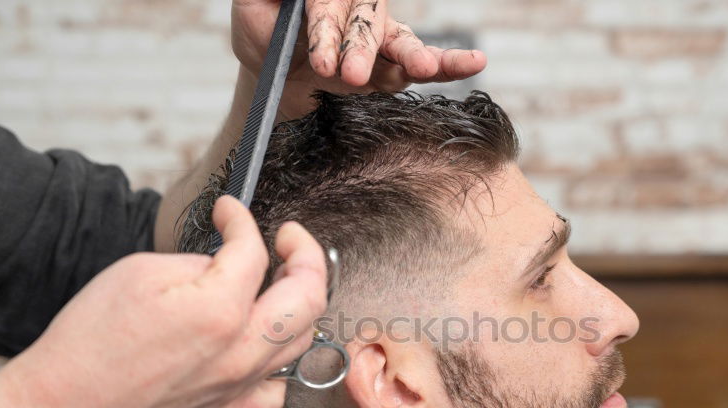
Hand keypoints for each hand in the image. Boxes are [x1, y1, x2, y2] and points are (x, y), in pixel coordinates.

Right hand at [0, 196, 326, 407]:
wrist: (64, 406)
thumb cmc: (89, 341)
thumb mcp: (140, 272)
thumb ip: (199, 263)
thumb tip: (227, 265)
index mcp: (218, 311)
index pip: (255, 251)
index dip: (241, 220)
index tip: (228, 212)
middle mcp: (240, 353)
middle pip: (309, 296)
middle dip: (305, 255)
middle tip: (287, 239)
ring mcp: (240, 386)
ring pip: (302, 341)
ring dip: (298, 304)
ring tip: (279, 284)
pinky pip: (278, 388)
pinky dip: (279, 363)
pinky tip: (262, 346)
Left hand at [231, 0, 486, 117]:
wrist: (275, 79)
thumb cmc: (264, 35)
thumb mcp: (252, 9)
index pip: (333, 1)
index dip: (327, 27)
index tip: (319, 57)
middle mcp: (359, 6)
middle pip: (368, 20)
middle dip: (361, 46)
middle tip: (352, 74)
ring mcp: (381, 36)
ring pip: (400, 40)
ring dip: (409, 57)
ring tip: (421, 68)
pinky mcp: (393, 67)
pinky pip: (428, 64)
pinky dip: (451, 65)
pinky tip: (474, 63)